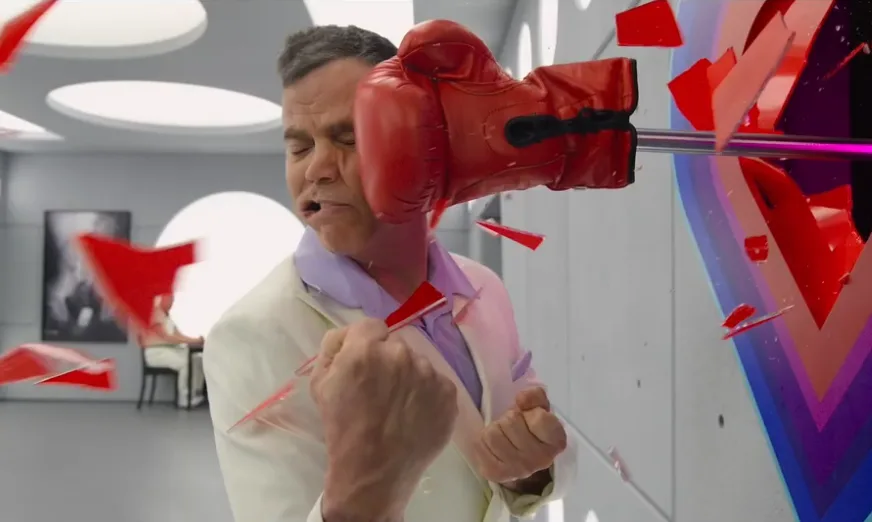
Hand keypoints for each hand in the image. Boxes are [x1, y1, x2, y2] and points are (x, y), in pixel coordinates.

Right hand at [311, 318, 458, 519]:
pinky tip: (415, 416)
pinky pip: (436, 384)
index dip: (365, 344)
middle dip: (388, 361)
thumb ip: (332, 348)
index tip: (364, 365)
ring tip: (399, 408)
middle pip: (396, 345)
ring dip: (409, 378)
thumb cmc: (341, 429)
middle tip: (380, 390)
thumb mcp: (320, 383)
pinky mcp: (448, 394)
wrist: (373, 473)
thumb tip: (347, 335)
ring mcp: (429, 374)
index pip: (371, 327)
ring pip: (418, 365)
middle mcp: (401, 354)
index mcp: (366, 349)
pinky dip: (427, 396)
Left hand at [473, 387, 566, 485]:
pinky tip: (493, 447)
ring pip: (493, 433)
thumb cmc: (530, 430)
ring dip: (495, 429)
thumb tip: (521, 398)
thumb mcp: (539, 409)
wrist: (521, 464)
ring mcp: (517, 469)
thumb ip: (535, 396)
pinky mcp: (495, 473)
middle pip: (511, 422)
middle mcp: (539, 459)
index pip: (540, 419)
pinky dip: (483, 442)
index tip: (530, 417)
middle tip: (514, 427)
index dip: (530, 412)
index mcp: (556, 441)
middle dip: (510, 419)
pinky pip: (480, 445)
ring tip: (503, 436)